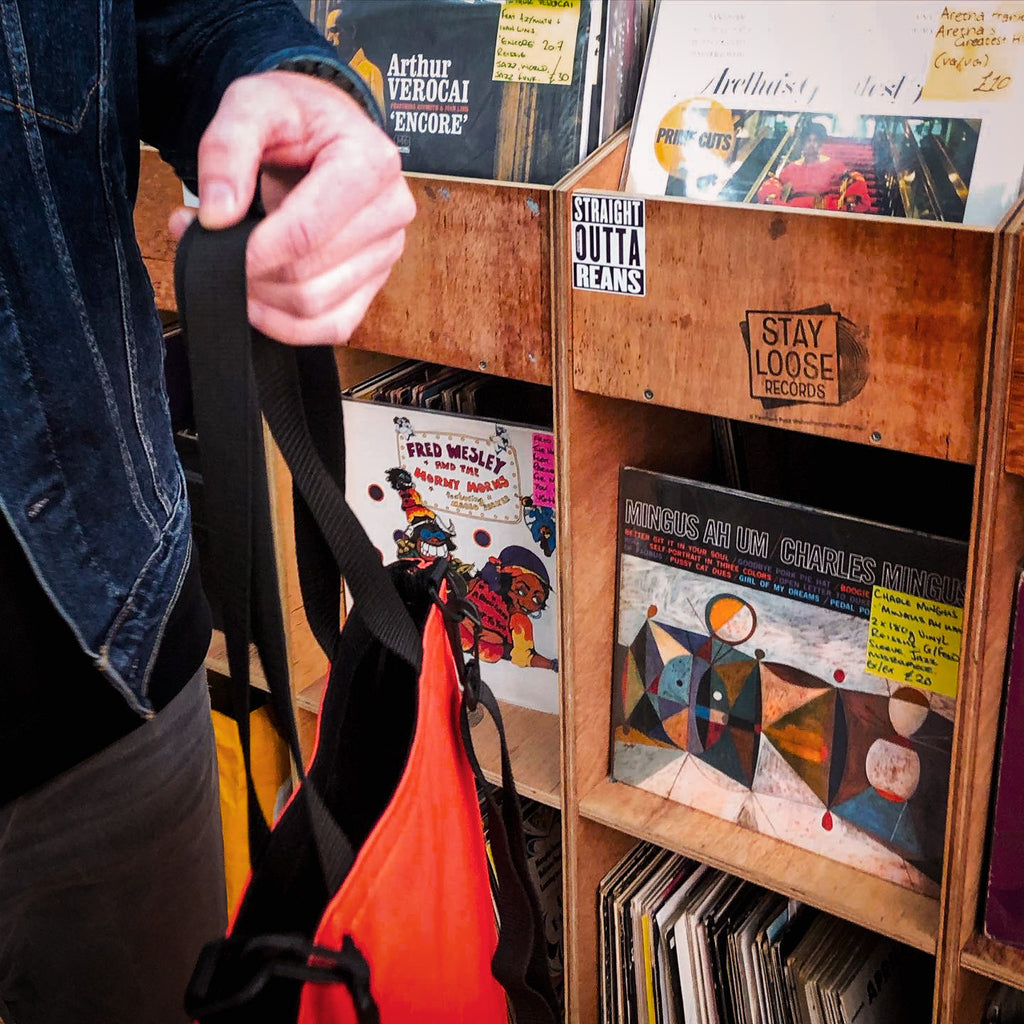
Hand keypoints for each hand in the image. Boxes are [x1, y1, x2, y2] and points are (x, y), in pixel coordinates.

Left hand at [168, 70, 414, 344]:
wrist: (326, 127)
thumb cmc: (296, 116)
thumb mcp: (252, 104)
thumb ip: (226, 149)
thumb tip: (216, 215)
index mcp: (370, 164)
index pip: (306, 232)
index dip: (251, 250)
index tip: (210, 240)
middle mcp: (390, 212)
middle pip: (309, 275)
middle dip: (250, 272)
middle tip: (208, 246)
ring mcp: (387, 252)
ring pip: (316, 307)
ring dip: (261, 298)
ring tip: (228, 263)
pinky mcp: (376, 282)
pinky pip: (333, 327)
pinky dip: (287, 325)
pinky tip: (256, 299)